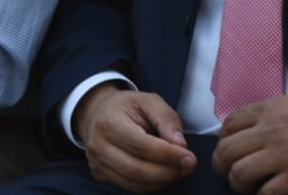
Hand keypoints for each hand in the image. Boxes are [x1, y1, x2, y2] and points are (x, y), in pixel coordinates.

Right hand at [74, 84, 196, 191]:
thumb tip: (180, 145)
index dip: (169, 154)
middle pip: (138, 169)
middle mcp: (99, 145)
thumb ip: (167, 119)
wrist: (99, 114)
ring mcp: (97, 163)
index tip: (190, 157)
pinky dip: (151, 185)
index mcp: (109, 122)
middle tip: (187, 167)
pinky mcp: (100, 175)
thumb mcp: (149, 101)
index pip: (142, 145)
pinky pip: (130, 188)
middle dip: (168, 172)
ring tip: (177, 170)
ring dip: (162, 181)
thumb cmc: (127, 107)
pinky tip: (162, 174)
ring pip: (135, 183)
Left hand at [212, 92, 287, 194]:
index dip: (222, 139)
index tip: (227, 148)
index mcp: (266, 110)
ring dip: (236, 183)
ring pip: (240, 174)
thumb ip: (267, 114)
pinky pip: (267, 193)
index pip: (228, 124)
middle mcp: (268, 132)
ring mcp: (282, 155)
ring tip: (243, 186)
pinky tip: (263, 194)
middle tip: (226, 172)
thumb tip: (249, 128)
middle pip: (226, 151)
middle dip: (220, 165)